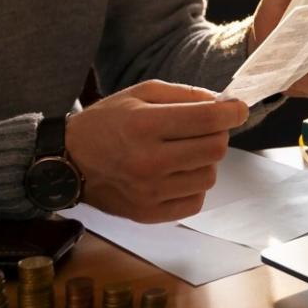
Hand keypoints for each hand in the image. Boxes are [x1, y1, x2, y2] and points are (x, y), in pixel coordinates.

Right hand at [65, 80, 246, 222]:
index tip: (238, 109)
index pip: (207, 119)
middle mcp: (148, 161)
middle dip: (218, 134)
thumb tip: (221, 103)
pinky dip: (194, 186)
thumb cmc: (106, 122)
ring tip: (186, 152)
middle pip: (215, 149)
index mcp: (144, 125)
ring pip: (209, 176)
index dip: (232, 112)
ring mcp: (149, 192)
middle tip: (206, 129)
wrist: (69, 162)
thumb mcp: (139, 93)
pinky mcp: (148, 214)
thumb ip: (183, 95)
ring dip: (206, 161)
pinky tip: (178, 173)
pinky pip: (195, 201)